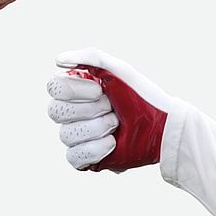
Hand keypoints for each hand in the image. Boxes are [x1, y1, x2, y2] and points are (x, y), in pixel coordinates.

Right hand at [45, 47, 174, 171]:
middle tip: (113, 109)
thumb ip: (89, 57)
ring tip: (116, 125)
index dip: (76, 91)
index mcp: (75, 90)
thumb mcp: (118, 69)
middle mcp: (71, 113)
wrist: (161, 125)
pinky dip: (96, 149)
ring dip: (97, 128)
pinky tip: (112, 143)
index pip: (55, 88)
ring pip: (66, 135)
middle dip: (90, 110)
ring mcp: (76, 136)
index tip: (100, 90)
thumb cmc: (140, 96)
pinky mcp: (83, 159)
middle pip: (56, 112)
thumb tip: (58, 60)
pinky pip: (73, 156)